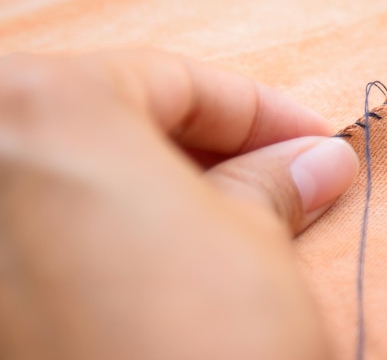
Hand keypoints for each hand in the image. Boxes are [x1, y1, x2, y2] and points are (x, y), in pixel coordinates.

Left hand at [0, 51, 357, 358]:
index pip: (173, 79)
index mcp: (46, 108)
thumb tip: (314, 158)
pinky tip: (165, 264)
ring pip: (83, 177)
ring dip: (166, 188)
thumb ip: (276, 181)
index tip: (313, 138)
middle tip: (284, 176)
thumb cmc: (207, 351)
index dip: (260, 109)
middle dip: (213, 146)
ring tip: (236, 222)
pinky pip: (56, 238)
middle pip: (116, 120)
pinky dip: (117, 236)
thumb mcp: (255, 246)